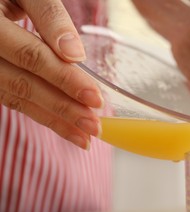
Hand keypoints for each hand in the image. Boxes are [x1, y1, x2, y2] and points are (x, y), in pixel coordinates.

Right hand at [0, 0, 102, 148]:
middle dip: (63, 107)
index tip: (94, 97)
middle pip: (24, 84)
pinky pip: (13, 100)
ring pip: (18, 98)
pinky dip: (41, 115)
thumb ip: (49, 17)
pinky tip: (65, 127)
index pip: (31, 55)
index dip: (64, 77)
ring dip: (54, 120)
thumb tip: (74, 54)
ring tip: (85, 136)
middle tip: (94, 125)